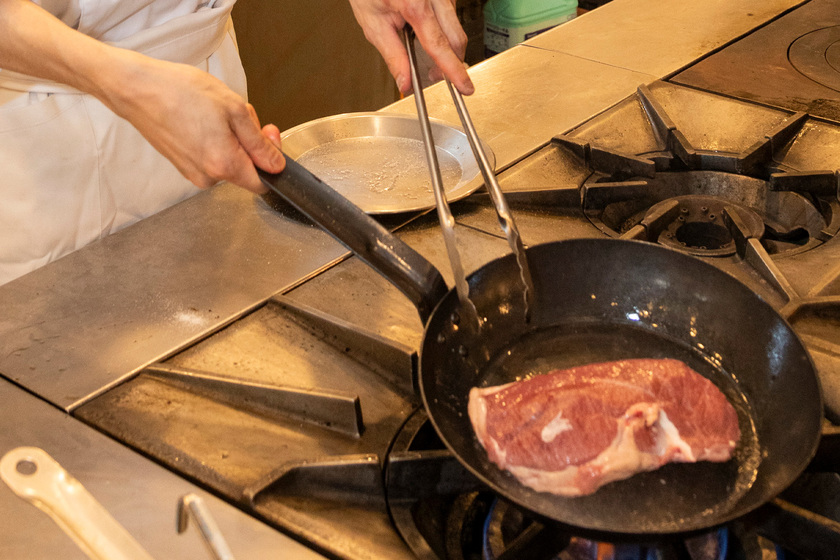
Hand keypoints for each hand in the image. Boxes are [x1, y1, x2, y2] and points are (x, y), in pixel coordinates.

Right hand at [100, 52, 284, 193]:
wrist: (137, 88)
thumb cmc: (180, 92)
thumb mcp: (234, 109)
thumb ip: (259, 142)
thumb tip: (276, 164)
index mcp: (224, 165)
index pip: (263, 183)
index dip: (271, 160)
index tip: (268, 135)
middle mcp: (208, 177)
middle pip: (245, 169)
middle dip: (250, 142)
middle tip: (239, 113)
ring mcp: (192, 173)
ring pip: (228, 161)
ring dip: (231, 138)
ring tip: (214, 112)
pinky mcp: (182, 165)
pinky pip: (210, 157)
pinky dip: (214, 140)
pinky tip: (202, 118)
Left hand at [347, 0, 473, 94]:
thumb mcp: (373, 22)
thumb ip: (393, 55)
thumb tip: (405, 81)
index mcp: (415, 5)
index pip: (439, 46)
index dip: (453, 70)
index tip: (464, 87)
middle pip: (456, 39)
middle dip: (450, 62)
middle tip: (434, 75)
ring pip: (456, 28)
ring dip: (444, 44)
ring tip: (419, 43)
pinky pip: (452, 16)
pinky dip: (442, 29)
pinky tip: (423, 26)